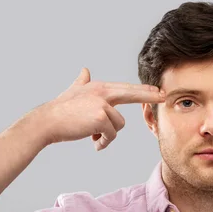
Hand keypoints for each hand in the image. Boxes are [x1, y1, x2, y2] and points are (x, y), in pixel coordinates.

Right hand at [40, 67, 164, 149]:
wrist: (48, 121)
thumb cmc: (61, 110)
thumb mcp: (73, 91)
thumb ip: (81, 81)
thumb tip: (85, 70)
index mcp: (100, 87)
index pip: (126, 88)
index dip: (142, 90)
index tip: (158, 90)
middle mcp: (103, 92)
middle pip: (132, 94)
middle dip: (150, 95)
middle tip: (164, 95)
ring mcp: (102, 104)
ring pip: (119, 125)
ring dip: (107, 135)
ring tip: (92, 136)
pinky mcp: (101, 118)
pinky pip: (111, 135)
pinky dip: (102, 142)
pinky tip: (91, 141)